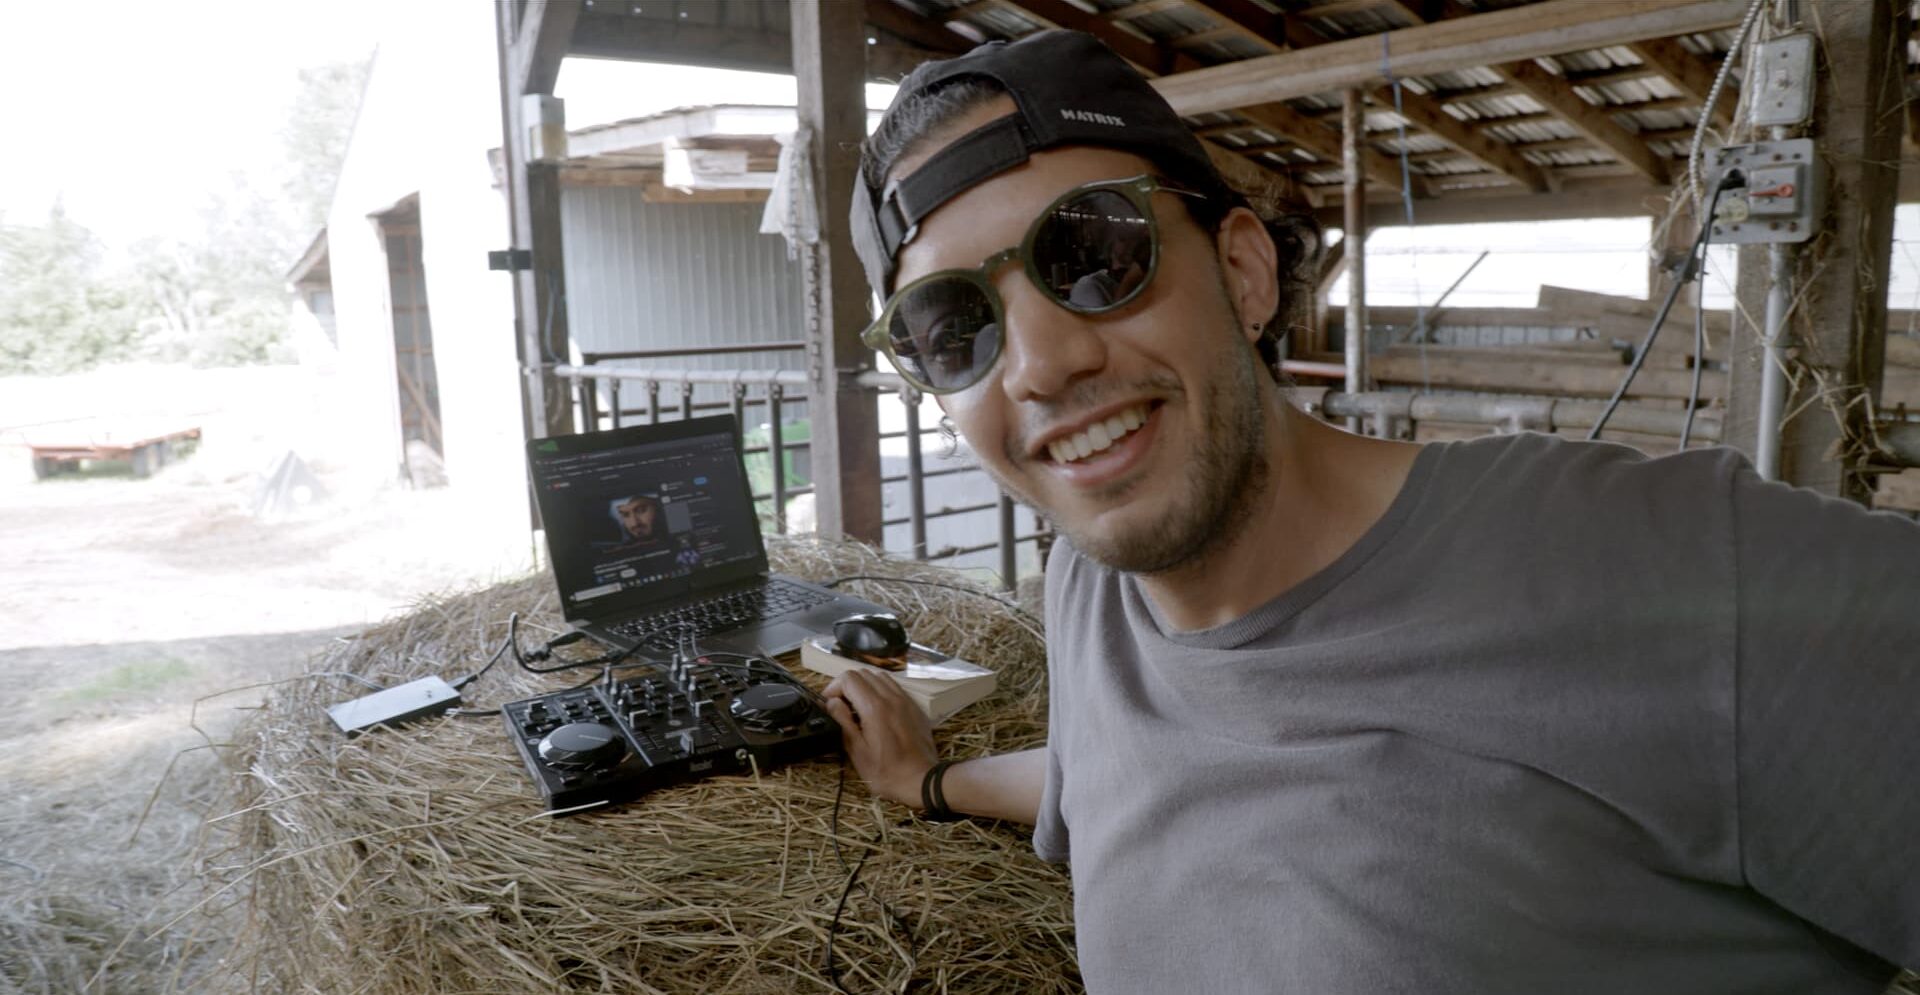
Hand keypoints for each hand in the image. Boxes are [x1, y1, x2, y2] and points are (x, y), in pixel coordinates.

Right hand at [822, 668, 935, 808]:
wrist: (922, 780)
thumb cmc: (886, 772)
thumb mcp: (857, 751)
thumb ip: (842, 722)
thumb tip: (831, 702)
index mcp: (874, 707)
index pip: (849, 678)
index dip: (833, 688)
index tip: (829, 704)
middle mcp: (891, 697)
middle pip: (863, 674)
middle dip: (847, 686)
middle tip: (841, 706)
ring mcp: (906, 700)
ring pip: (880, 677)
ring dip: (864, 686)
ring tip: (858, 707)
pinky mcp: (914, 707)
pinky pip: (894, 687)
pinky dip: (880, 691)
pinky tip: (877, 711)